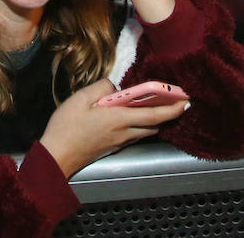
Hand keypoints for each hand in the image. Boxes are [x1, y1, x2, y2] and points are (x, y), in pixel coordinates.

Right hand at [40, 79, 187, 177]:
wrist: (57, 156)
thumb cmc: (67, 126)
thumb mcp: (80, 98)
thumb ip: (102, 88)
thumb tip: (115, 88)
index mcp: (119, 119)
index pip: (154, 114)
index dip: (172, 108)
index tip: (185, 101)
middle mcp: (124, 132)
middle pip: (154, 125)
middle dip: (167, 114)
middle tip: (174, 101)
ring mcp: (120, 142)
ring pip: (146, 131)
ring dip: (155, 120)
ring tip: (156, 107)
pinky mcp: (113, 147)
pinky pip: (135, 135)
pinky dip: (141, 126)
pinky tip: (134, 117)